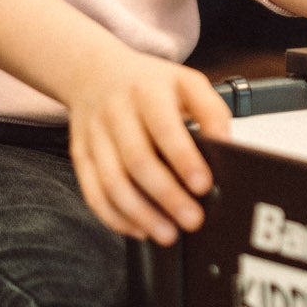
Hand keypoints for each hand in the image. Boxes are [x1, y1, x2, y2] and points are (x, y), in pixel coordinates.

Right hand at [64, 48, 232, 245]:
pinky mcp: (80, 155)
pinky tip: (138, 229)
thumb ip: (211, 110)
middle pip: (138, 160)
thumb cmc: (149, 84)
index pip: (165, 128)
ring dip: (141, 214)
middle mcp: (116, 111)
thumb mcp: (186, 82)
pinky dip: (114, 216)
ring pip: (112, 182)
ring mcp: (94, 134)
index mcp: (148, 90)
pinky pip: (93, 192)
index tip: (204, 185)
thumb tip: (226, 146)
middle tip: (192, 219)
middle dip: (167, 195)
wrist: (93, 72)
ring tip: (168, 234)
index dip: (184, 159)